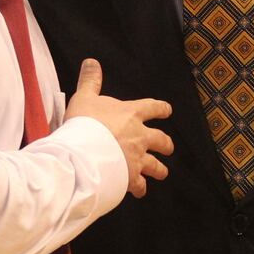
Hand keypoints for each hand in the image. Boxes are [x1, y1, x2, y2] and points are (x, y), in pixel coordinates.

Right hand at [64, 59, 172, 197]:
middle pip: (160, 140)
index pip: (153, 108)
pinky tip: (139, 192)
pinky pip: (139, 185)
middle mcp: (140, 136)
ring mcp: (137, 158)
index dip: (161, 109)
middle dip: (166, 144)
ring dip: (159, 170)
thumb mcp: (84, 97)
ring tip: (162, 173)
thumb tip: (91, 61)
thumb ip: (90, 81)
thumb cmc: (84, 122)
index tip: (167, 110)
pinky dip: (140, 188)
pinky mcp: (131, 177)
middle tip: (168, 148)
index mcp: (132, 114)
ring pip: (155, 165)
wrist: (85, 152)